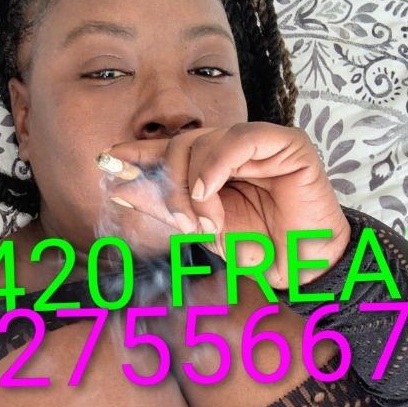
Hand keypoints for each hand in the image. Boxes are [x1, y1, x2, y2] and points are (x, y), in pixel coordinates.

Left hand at [96, 123, 350, 289]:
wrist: (301, 267)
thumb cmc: (257, 249)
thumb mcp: (201, 229)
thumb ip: (165, 206)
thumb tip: (120, 188)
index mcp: (209, 166)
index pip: (168, 149)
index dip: (138, 153)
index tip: (106, 162)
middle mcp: (230, 150)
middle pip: (180, 144)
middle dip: (169, 184)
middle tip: (178, 223)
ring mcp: (258, 144)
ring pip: (204, 141)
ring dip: (194, 185)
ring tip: (204, 222)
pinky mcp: (286, 143)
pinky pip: (240, 139)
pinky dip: (216, 164)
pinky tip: (208, 190)